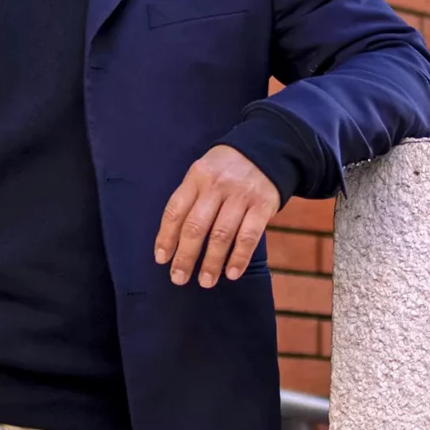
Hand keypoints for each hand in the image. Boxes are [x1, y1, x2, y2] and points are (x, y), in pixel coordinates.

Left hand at [153, 145, 282, 287]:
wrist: (267, 148)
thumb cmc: (227, 169)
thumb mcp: (204, 172)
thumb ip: (191, 199)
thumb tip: (174, 241)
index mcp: (197, 177)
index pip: (176, 210)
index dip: (166, 237)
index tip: (161, 259)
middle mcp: (217, 185)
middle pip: (196, 226)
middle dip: (186, 256)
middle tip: (178, 278)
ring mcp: (241, 195)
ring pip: (222, 234)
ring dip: (212, 262)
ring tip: (206, 281)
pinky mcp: (263, 204)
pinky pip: (249, 235)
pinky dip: (239, 257)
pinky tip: (232, 273)